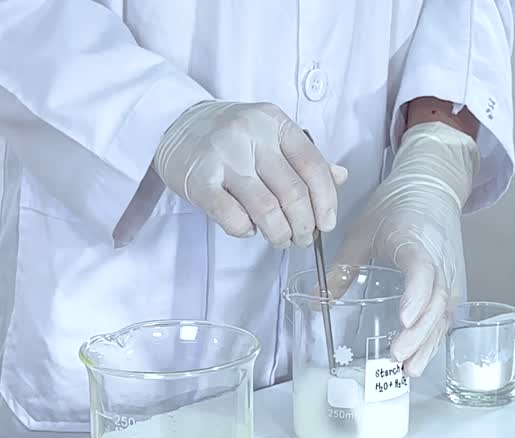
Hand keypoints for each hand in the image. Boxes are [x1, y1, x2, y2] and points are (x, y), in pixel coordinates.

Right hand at [153, 101, 347, 247]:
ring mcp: (224, 157)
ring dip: (279, 233)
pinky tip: (249, 229)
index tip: (326, 224)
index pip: (313, 166)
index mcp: (274, 123)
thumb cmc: (228, 135)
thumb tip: (341, 178)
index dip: (326, 201)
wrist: (173, 123)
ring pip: (266, 209)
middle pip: (293, 192)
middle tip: (303, 238)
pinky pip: (233, 217)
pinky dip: (246, 230)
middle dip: (304, 225)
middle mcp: (251, 135)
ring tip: (280, 239)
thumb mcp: (270, 134)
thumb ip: (304, 156)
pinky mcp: (199, 180)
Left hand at [331, 122, 478, 376]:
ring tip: (410, 370)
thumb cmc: (396, 207)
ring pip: (444, 314)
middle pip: (436, 303)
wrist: (431, 187)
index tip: (404, 319)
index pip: (422, 273)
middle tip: (397, 357)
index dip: (415, 296)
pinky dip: (434, 337)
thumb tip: (316, 300)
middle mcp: (440, 262)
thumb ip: (342, 268)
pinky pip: (446, 315)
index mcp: (416, 244)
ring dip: (428, 343)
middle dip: (418, 334)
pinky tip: (419, 358)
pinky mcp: (453, 283)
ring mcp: (450, 274)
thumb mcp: (362, 232)